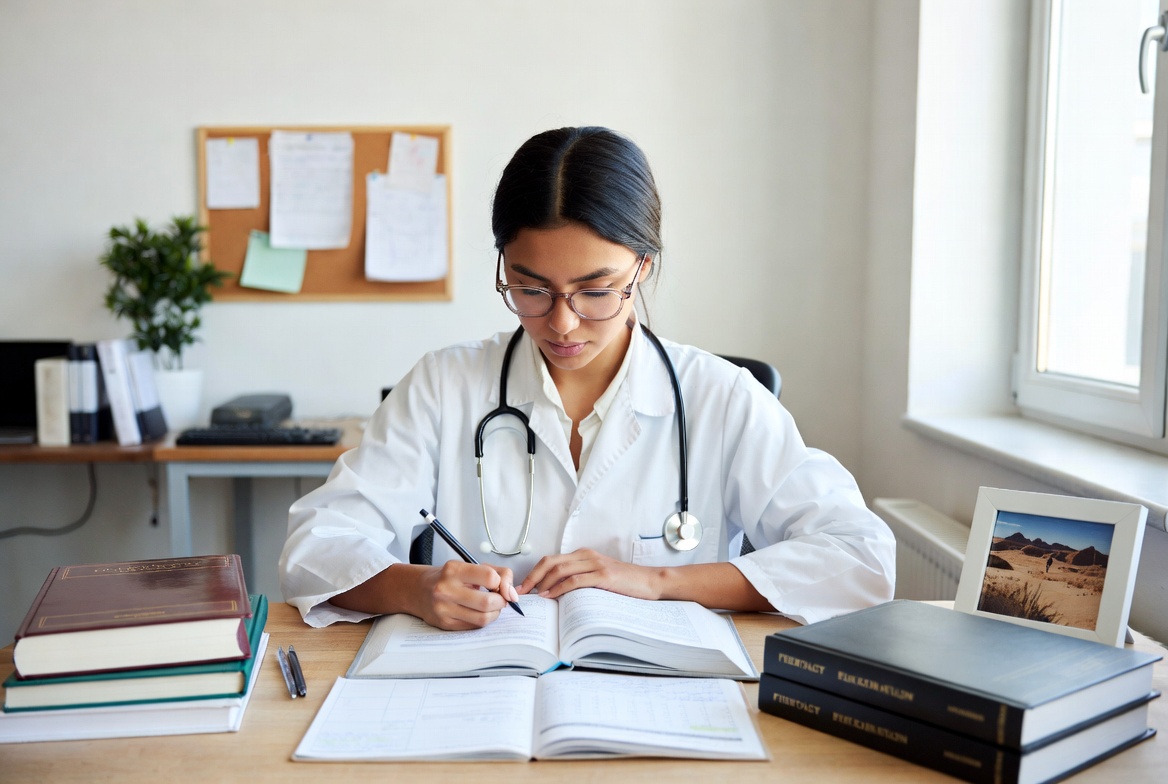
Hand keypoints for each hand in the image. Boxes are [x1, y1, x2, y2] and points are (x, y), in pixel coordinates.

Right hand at [414, 561, 517, 630]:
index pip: (489, 577)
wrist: (419, 590)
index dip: (500, 582)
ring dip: (494, 613)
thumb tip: (512, 594)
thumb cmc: (450, 577)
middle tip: (499, 599)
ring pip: (483, 618)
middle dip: (501, 602)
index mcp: (454, 570)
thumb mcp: (471, 566)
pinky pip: (474, 627)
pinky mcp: (445, 624)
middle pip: (488, 602)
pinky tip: (478, 612)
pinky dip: (482, 620)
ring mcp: (444, 609)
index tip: (498, 584)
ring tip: (491, 606)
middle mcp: (446, 589)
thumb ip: (498, 573)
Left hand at [516, 549, 660, 600]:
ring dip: (542, 584)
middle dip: (531, 577)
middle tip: (520, 592)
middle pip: (550, 562)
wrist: (649, 582)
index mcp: (583, 555)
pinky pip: (575, 580)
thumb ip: (579, 579)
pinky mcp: (603, 575)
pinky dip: (559, 588)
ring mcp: (595, 564)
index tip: (521, 587)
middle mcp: (586, 556)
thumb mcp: (598, 577)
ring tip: (533, 597)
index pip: (550, 560)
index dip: (533, 573)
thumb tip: (553, 594)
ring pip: (560, 570)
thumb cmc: (624, 583)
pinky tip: (550, 596)